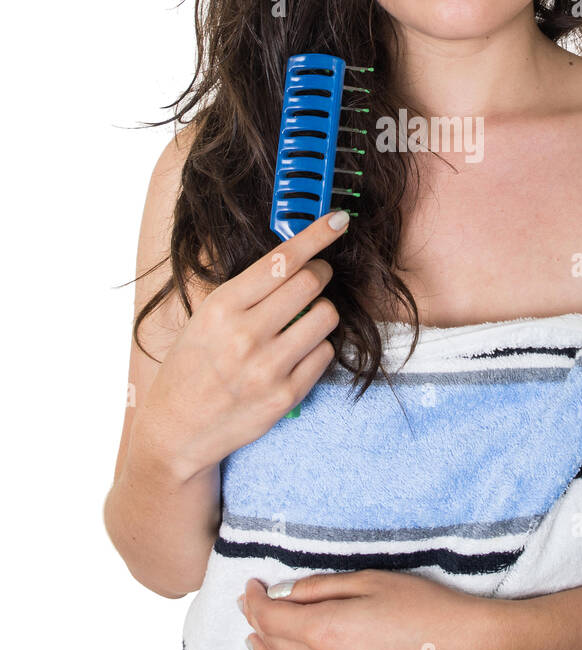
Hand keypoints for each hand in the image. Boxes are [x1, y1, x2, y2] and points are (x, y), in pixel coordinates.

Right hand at [132, 211, 349, 479]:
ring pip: (326, 317)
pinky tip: (294, 354)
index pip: (281, 261)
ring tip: (299, 322)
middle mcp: (245, 336)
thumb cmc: (192, 366)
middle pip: (311, 283)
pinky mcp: (286, 396)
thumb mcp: (206, 318)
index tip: (338, 219)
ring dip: (321, 313)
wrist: (177, 430)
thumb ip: (248, 291)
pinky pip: (325, 353)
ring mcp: (267, 368)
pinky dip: (316, 347)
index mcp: (222, 308)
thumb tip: (297, 258)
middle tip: (314, 278)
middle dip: (320, 273)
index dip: (316, 235)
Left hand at [240, 569, 513, 649]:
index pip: (270, 617)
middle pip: (274, 647)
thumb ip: (322, 588)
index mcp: (324, 629)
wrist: (466, 647)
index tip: (252, 586)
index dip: (254, 600)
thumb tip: (287, 594)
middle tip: (252, 608)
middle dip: (257, 624)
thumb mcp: (370, 580)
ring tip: (261, 642)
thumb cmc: (423, 606)